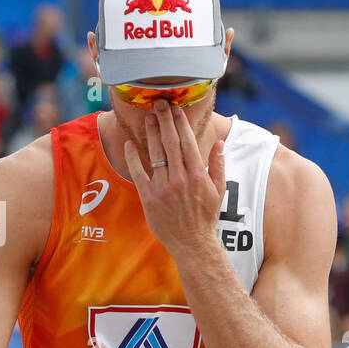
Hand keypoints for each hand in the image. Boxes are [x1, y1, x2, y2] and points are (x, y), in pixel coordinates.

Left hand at [122, 101, 225, 258]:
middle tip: (159, 104)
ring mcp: (163, 187)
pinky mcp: (149, 197)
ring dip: (151, 134)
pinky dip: (133, 158)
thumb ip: (218, 165)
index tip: (176, 109)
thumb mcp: (219, 191)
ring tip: (148, 118)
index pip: (187, 142)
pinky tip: (129, 144)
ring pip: (155, 154)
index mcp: (197, 175)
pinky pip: (138, 173)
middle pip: (170, 142)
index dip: (180, 123)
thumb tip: (219, 144)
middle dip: (165, 121)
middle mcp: (180, 178)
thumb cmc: (206, 217)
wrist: (193, 243)